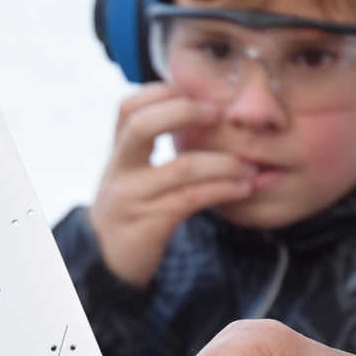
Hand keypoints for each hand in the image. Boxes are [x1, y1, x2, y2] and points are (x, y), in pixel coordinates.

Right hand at [88, 83, 255, 287]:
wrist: (106, 263)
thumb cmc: (128, 214)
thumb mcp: (128, 178)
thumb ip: (147, 150)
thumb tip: (194, 114)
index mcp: (117, 155)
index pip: (127, 109)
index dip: (159, 92)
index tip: (193, 93)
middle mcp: (119, 172)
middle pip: (141, 126)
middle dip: (184, 112)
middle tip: (219, 113)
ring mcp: (131, 198)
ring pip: (181, 168)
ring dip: (223, 163)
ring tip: (249, 166)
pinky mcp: (148, 225)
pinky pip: (192, 199)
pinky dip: (222, 189)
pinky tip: (242, 188)